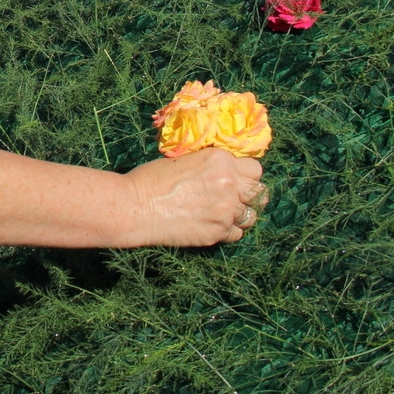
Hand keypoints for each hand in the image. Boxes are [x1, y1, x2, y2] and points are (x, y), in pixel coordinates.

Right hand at [122, 147, 265, 246]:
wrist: (134, 206)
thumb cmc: (151, 179)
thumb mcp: (184, 160)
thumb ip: (211, 166)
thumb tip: (225, 173)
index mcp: (220, 160)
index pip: (254, 168)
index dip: (245, 175)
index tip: (236, 181)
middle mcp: (229, 183)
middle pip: (259, 192)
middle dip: (249, 196)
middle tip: (234, 199)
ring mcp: (226, 210)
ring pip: (251, 216)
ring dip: (240, 215)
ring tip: (221, 214)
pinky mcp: (218, 232)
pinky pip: (237, 234)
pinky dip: (227, 231)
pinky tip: (211, 225)